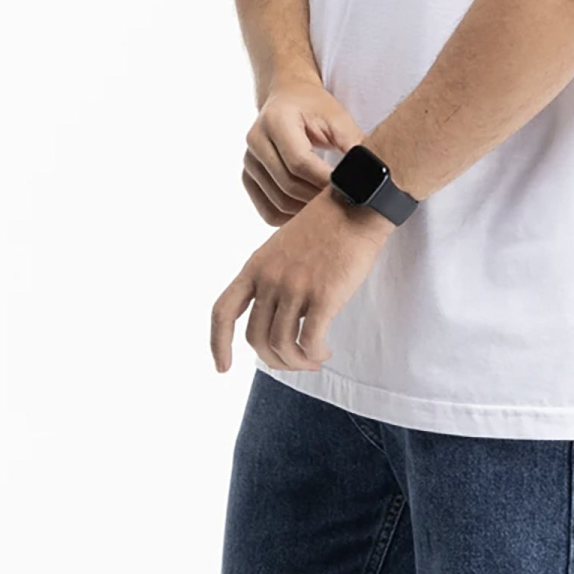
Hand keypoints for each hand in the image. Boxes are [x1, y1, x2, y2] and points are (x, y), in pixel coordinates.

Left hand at [211, 183, 394, 373]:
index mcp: (255, 267)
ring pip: (282, 345)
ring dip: (298, 361)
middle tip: (295, 362)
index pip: (223, 311)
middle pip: (256, 338)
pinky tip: (325, 350)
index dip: (218, 344)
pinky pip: (310, 341)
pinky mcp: (323, 295)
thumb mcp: (282, 246)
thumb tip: (279, 318)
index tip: (222, 367)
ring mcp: (295, 287)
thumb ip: (273, 278)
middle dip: (273, 360)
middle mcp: (270, 279)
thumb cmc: (325, 226)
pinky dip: (315, 353)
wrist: (356, 205)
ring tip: (314, 359)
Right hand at [242, 76, 365, 225]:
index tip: (347, 191)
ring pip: (278, 202)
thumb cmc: (314, 106)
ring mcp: (249, 161)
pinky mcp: (248, 177)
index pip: (299, 161)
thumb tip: (372, 174)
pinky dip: (289, 218)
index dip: (324, 180)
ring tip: (330, 209)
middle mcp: (256, 140)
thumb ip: (353, 142)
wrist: (288, 97)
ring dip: (306, 212)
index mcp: (276, 120)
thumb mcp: (337, 116)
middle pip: (287, 184)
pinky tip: (309, 214)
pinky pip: (267, 210)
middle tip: (344, 205)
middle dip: (317, 199)